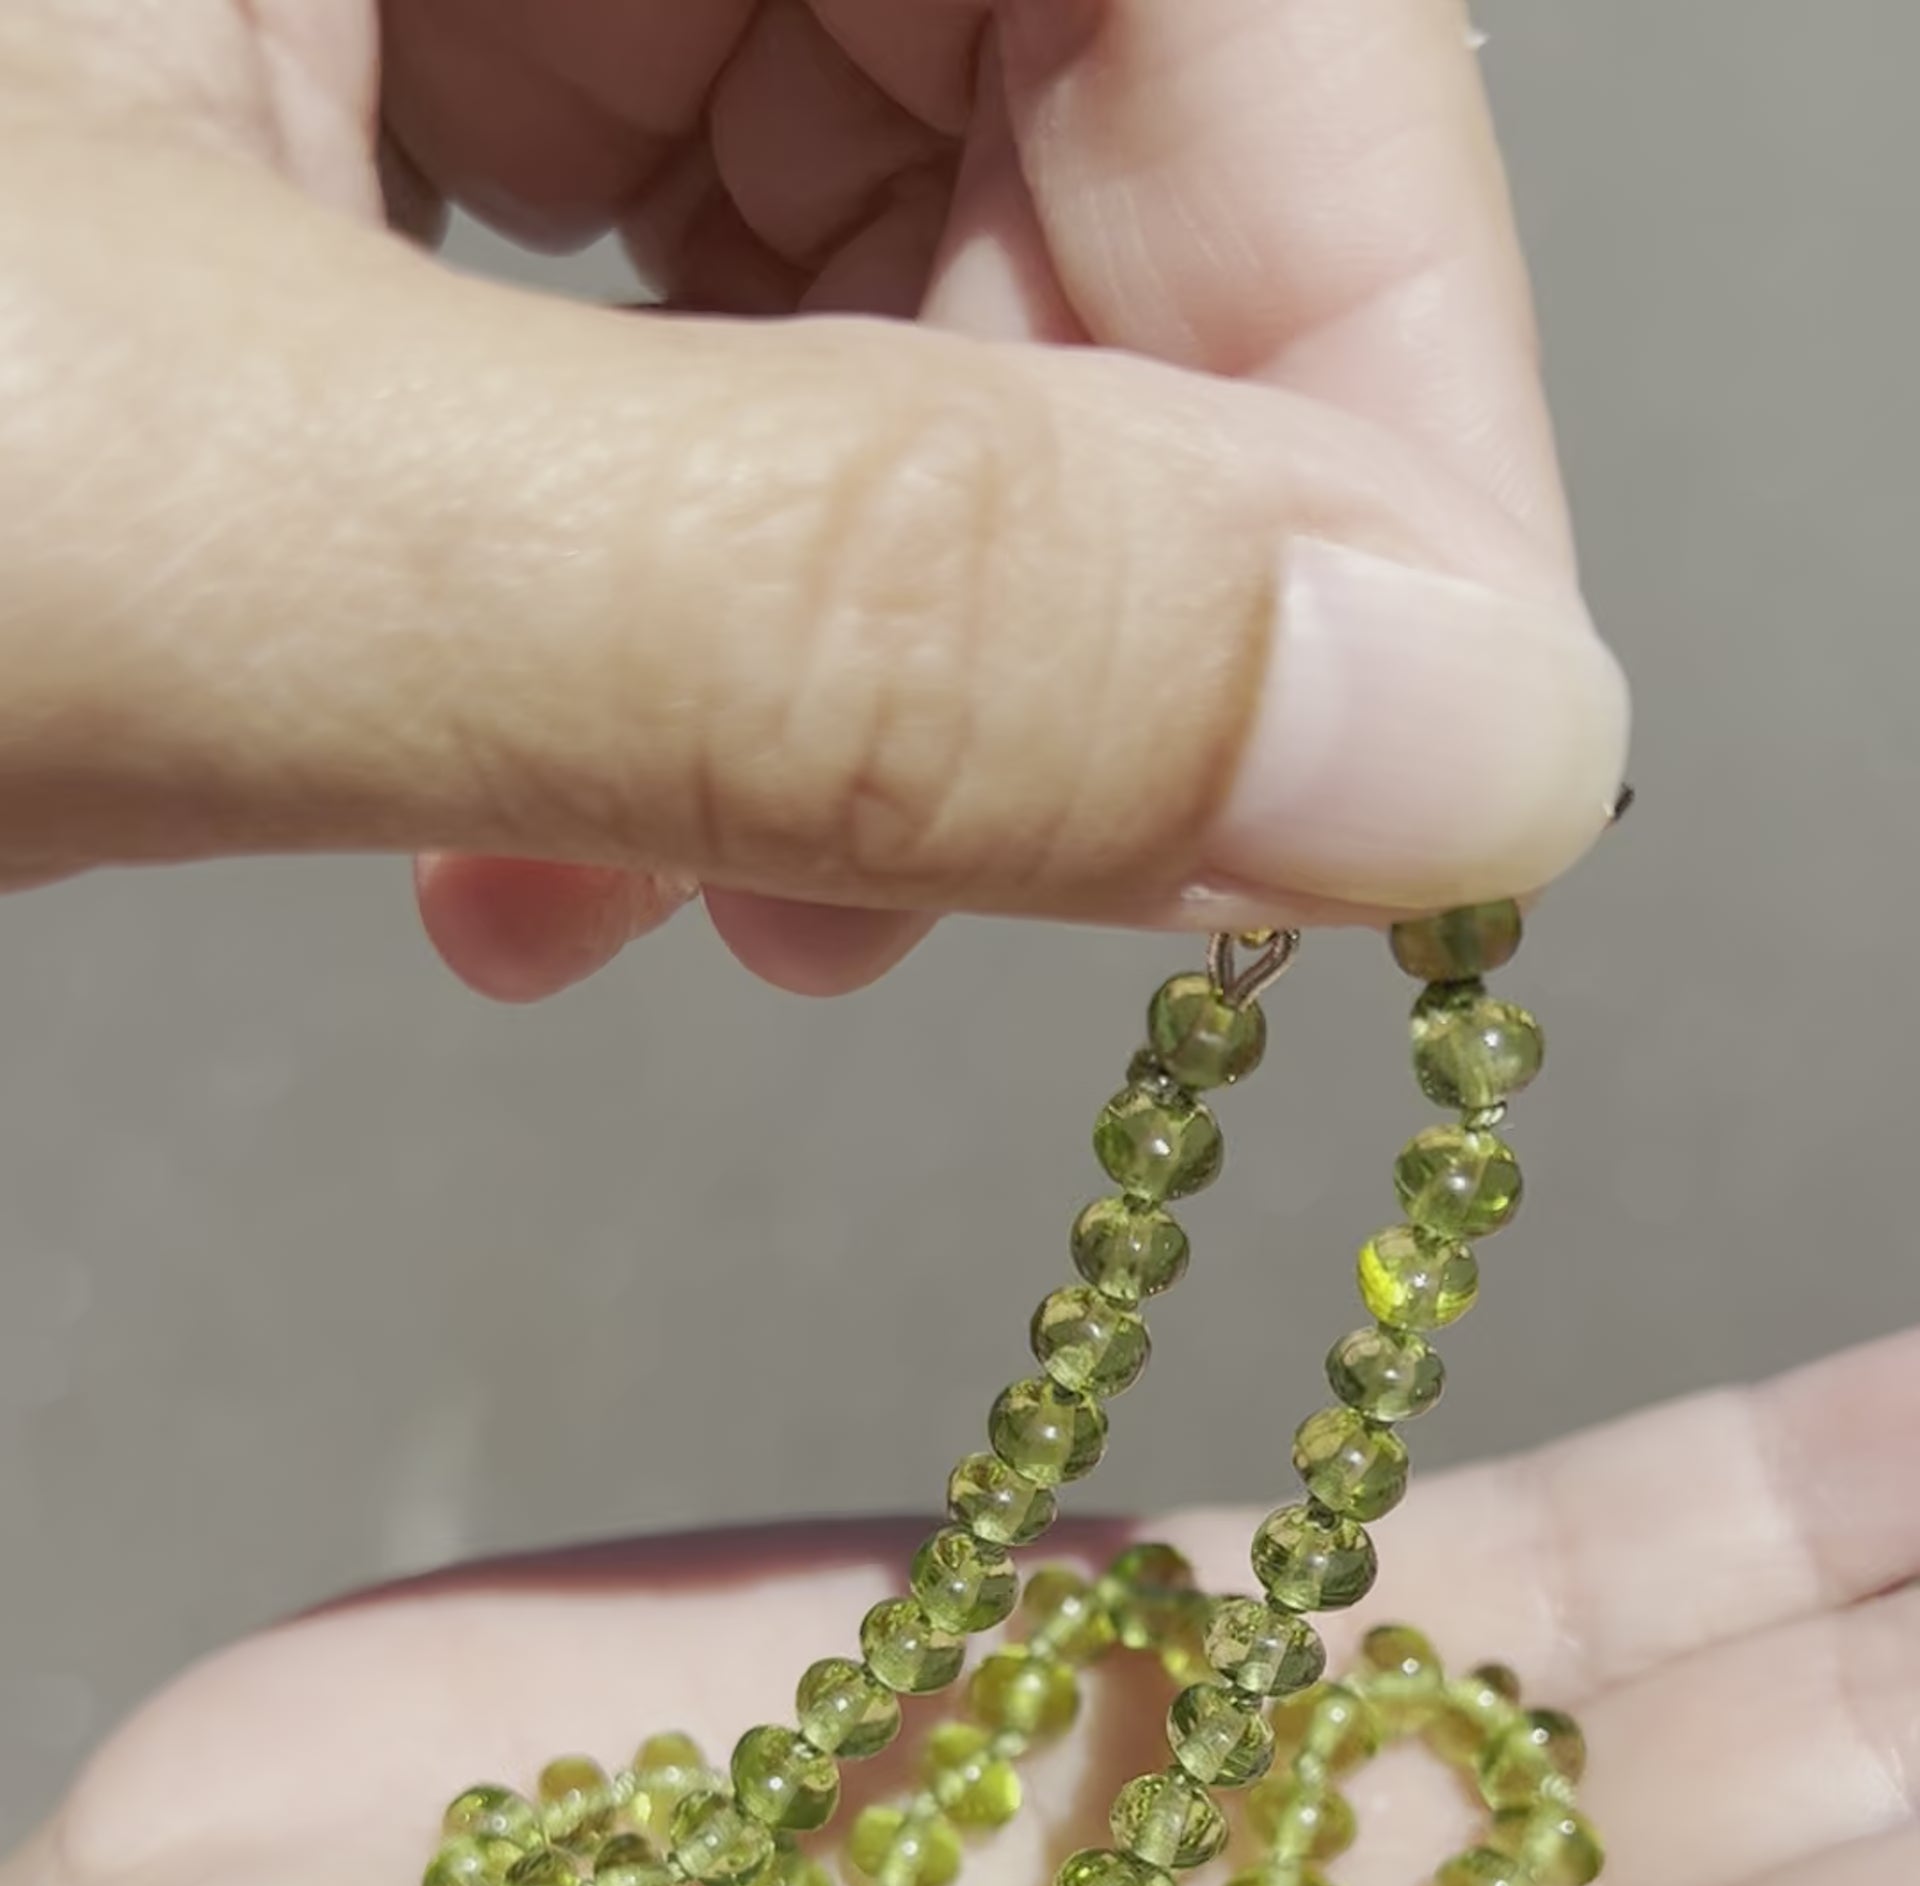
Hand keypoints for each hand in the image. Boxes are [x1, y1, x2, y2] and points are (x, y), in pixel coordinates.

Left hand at [0, 1, 1625, 997]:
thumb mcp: (152, 525)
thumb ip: (819, 614)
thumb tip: (1443, 744)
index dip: (1365, 320)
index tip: (1422, 748)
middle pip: (1044, 34)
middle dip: (1095, 519)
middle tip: (1052, 893)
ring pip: (842, 192)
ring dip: (869, 608)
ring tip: (717, 922)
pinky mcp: (234, 67)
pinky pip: (608, 283)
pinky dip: (649, 585)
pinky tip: (536, 839)